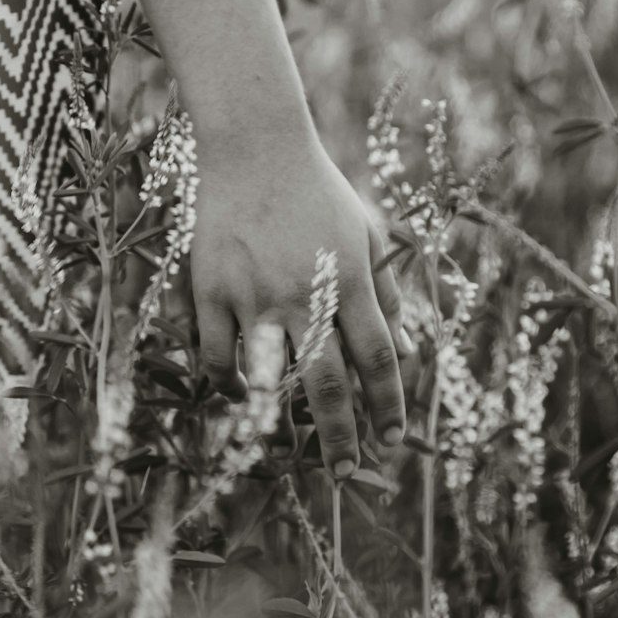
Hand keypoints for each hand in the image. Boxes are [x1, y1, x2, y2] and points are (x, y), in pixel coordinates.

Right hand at [187, 125, 410, 470]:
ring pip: (269, 381)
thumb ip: (387, 292)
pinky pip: (216, 358)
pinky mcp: (210, 291)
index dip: (388, 406)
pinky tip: (239, 390)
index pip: (378, 359)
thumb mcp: (366, 232)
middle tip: (346, 473)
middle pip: (328, 386)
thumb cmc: (316, 190)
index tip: (392, 440)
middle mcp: (305, 294)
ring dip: (279, 418)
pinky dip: (227, 383)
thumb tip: (406, 352)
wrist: (253, 144)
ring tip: (285, 435)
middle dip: (340, 438)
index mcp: (350, 280)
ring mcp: (254, 296)